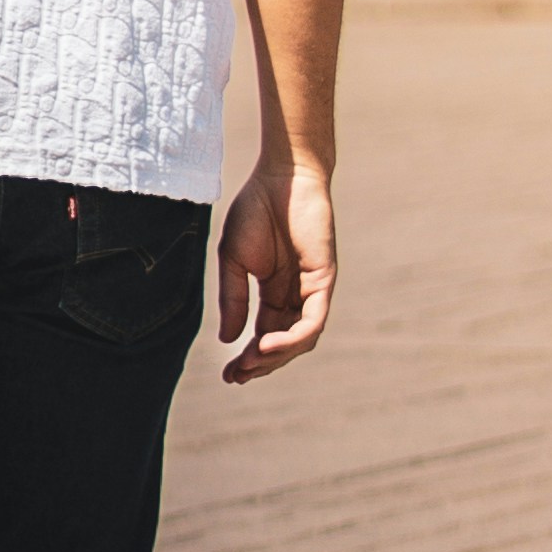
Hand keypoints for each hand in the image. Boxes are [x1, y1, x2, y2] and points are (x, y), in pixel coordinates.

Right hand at [216, 157, 335, 384]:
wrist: (280, 176)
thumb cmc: (255, 210)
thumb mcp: (233, 260)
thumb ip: (233, 299)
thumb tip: (229, 340)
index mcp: (273, 292)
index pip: (265, 336)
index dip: (248, 359)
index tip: (228, 375)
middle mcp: (295, 296)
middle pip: (283, 345)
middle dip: (260, 365)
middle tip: (237, 375)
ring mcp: (311, 289)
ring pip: (301, 339)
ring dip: (276, 357)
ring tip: (250, 361)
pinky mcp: (324, 280)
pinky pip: (313, 320)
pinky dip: (293, 338)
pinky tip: (265, 344)